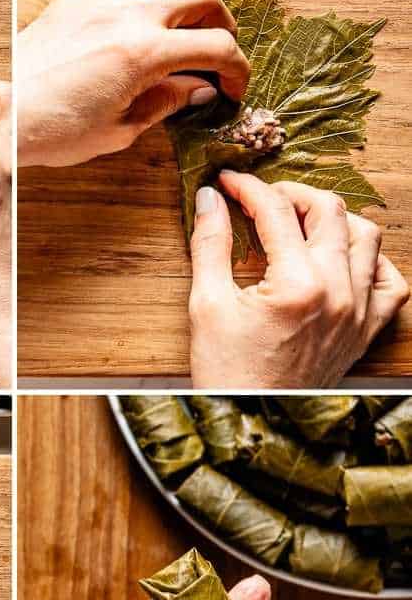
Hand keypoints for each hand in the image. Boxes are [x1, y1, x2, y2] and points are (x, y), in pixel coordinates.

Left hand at [18, 0, 249, 167]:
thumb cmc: (53, 132)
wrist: (2, 121)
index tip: (232, 87)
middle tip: (216, 48)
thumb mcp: (120, 131)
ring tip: (180, 11)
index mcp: (147, 54)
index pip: (216, 48)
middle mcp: (127, 16)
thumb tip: (196, 90)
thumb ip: (164, 104)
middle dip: (219, 22)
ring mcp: (97, 1)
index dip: (236, 69)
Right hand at [189, 172, 408, 386]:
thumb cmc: (227, 369)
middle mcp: (338, 292)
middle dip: (292, 194)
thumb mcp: (206, 304)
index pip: (276, 213)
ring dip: (334, 220)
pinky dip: (372, 261)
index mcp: (297, 284)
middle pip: (329, 211)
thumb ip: (210, 245)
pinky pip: (391, 282)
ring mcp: (358, 310)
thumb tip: (210, 201)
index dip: (248, 189)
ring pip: (366, 237)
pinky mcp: (366, 328)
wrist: (251, 416)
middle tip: (262, 199)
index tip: (229, 184)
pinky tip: (342, 259)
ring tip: (301, 224)